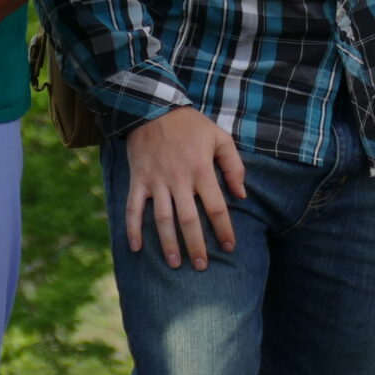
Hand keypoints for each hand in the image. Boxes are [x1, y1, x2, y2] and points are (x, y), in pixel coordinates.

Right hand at [124, 106, 247, 269]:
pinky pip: (133, 208)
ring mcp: (156, 181)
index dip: (224, 229)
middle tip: (202, 266)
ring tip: (176, 264)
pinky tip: (136, 249)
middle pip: (189, 220)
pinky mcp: (138, 180)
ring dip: (168, 244)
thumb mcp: (220, 138)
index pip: (216, 207)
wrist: (153, 108)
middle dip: (196, 246)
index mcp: (201, 170)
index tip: (230, 248)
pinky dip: (132, 229)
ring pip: (162, 219)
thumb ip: (233, 166)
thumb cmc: (191, 125)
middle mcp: (179, 179)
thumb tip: (241, 195)